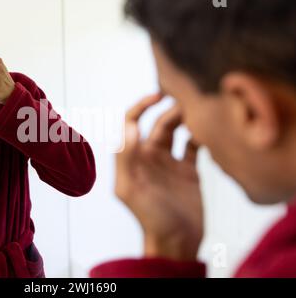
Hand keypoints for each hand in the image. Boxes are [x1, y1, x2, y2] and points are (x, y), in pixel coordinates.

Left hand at [116, 94, 202, 260]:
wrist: (176, 241)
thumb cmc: (150, 217)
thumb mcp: (131, 187)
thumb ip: (126, 157)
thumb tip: (130, 125)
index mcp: (133, 157)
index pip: (132, 122)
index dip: (141, 105)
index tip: (158, 95)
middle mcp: (150, 156)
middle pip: (160, 123)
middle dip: (172, 110)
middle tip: (191, 99)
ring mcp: (169, 162)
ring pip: (178, 131)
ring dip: (187, 119)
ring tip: (202, 110)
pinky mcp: (188, 171)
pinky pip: (193, 146)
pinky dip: (201, 136)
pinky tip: (210, 130)